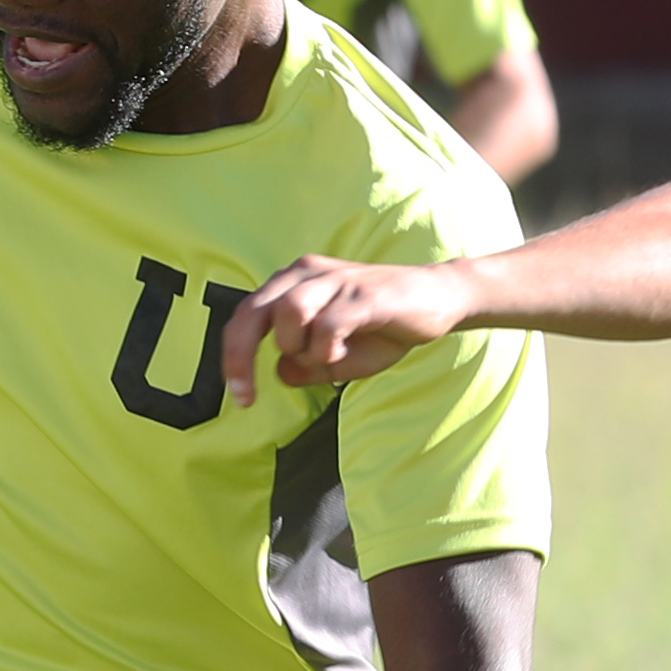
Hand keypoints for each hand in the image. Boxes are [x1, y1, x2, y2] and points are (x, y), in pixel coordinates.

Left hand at [220, 254, 480, 408]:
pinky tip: (343, 354)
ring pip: (288, 314)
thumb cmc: (383, 326)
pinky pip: (328, 325)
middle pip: (252, 311)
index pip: (244, 316)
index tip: (240, 396)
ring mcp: (335, 280)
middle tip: (246, 396)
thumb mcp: (338, 358)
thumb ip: (306, 366)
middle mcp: (306, 274)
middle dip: (240, 357)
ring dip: (298, 348)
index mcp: (292, 283)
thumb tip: (279, 374)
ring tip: (326, 358)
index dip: (232, 357)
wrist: (438, 300)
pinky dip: (328, 350)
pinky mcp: (363, 293)